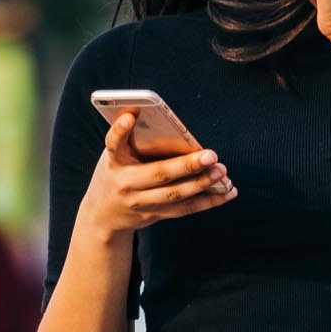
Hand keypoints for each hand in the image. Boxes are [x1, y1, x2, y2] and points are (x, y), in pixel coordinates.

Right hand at [81, 113, 235, 236]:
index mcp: (114, 162)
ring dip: (202, 184)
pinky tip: (227, 192)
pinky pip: (185, 209)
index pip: (114, 144)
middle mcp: (126, 184)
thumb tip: (172, 128)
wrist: (103, 215)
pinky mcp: (155, 215)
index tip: (130, 116)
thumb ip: (135, 144)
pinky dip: (208, 201)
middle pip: (158, 174)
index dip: (120, 131)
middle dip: (186, 165)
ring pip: (175, 195)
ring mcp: (141, 203)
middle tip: (211, 155)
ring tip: (222, 172)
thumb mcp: (117, 157)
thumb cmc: (117, 173)